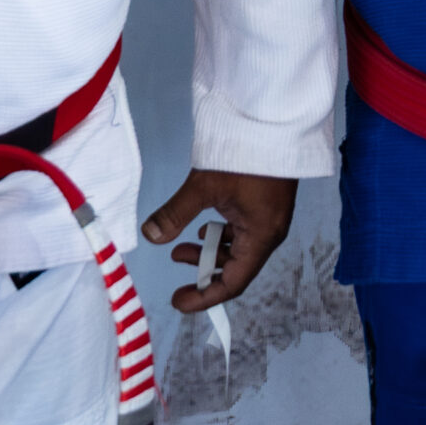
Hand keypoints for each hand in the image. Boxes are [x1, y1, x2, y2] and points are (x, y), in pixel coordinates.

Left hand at [140, 170, 297, 312]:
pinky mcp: (266, 203)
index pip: (233, 283)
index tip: (179, 301)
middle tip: (175, 261)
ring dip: (210, 251)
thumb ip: (176, 214)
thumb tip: (151, 235)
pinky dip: (221, 234)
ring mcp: (269, 218)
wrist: (275, 123)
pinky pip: (243, 231)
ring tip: (183, 245)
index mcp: (261, 237)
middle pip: (237, 267)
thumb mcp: (204, 187)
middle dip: (204, 270)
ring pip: (239, 248)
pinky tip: (203, 224)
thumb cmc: (244, 157)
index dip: (205, 297)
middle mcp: (269, 233)